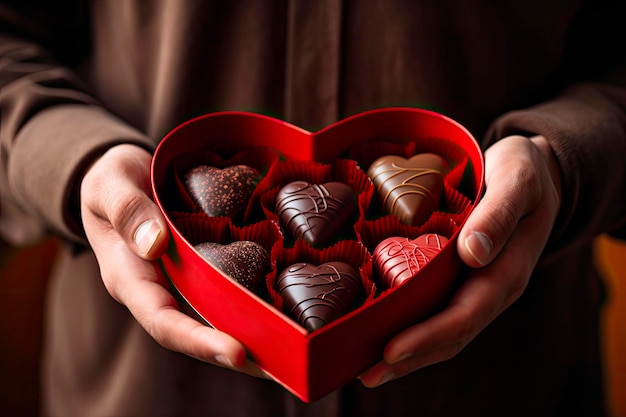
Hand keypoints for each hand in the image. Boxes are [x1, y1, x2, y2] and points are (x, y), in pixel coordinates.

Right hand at [80, 144, 266, 377]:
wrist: (122, 178)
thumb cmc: (112, 179)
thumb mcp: (110, 183)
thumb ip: (126, 209)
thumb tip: (155, 244)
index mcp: (129, 277)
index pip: (162, 320)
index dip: (198, 340)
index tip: (236, 352)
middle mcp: (157, 289)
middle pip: (195, 331)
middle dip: (235, 353)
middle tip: (280, 367)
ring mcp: (179, 282)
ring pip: (214, 316)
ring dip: (250, 336)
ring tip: (290, 353)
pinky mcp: (198, 269)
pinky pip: (224, 290)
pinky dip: (251, 303)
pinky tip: (282, 311)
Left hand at [359, 135, 561, 386]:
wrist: (535, 172)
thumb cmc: (524, 171)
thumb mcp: (518, 179)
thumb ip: (499, 214)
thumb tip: (473, 254)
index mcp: (506, 270)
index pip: (465, 315)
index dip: (428, 336)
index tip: (391, 350)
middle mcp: (491, 287)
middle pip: (450, 335)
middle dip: (409, 359)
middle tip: (366, 373)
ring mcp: (477, 286)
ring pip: (443, 330)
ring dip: (408, 354)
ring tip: (368, 368)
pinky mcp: (463, 278)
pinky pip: (438, 310)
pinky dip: (411, 327)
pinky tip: (383, 332)